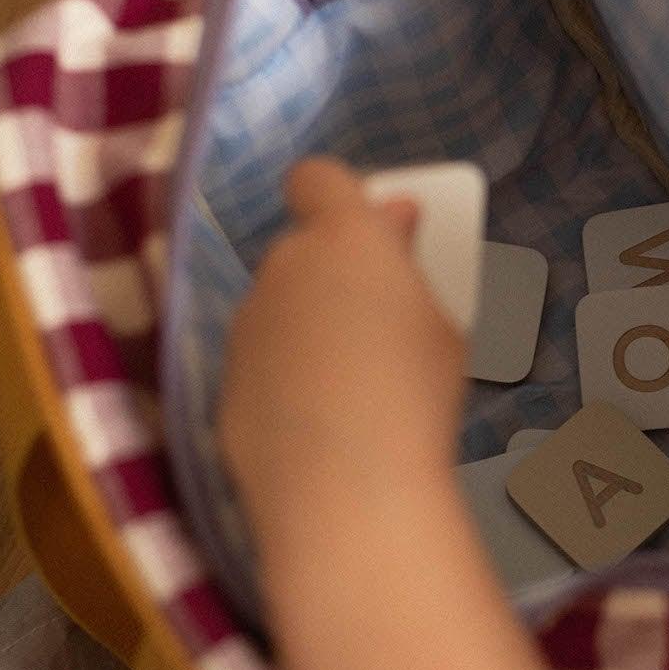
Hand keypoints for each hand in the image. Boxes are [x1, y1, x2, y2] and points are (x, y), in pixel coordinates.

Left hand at [218, 157, 465, 545]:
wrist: (345, 490)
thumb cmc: (416, 393)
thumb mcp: (442, 324)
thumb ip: (407, 267)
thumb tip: (391, 227)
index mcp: (343, 238)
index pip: (319, 179)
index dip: (340, 196)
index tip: (373, 229)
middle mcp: (282, 270)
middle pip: (301, 252)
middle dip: (332, 274)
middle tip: (379, 321)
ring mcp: (246, 329)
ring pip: (277, 312)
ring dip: (307, 330)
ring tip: (356, 389)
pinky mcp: (226, 386)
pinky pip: (261, 367)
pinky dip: (286, 383)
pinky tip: (322, 430)